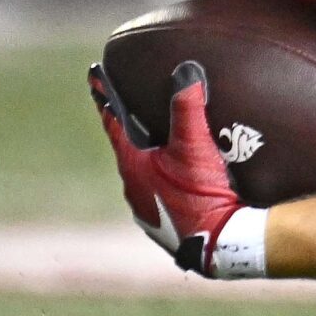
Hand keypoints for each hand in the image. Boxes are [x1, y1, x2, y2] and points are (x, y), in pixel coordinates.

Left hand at [89, 60, 265, 278]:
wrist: (221, 244)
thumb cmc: (203, 194)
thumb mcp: (195, 146)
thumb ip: (188, 108)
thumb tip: (186, 70)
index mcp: (131, 166)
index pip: (113, 122)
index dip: (105, 97)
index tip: (94, 76)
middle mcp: (132, 189)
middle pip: (127, 149)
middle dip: (130, 128)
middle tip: (133, 107)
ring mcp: (147, 209)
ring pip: (143, 174)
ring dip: (149, 158)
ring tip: (161, 145)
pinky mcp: (164, 225)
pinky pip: (158, 194)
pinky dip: (164, 180)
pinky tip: (178, 180)